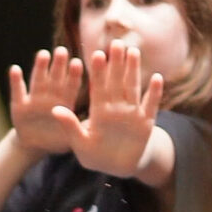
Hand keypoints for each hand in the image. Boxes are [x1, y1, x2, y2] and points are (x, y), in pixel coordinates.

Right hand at [8, 47, 83, 154]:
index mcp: (66, 102)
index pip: (71, 86)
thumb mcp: (73, 137)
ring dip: (40, 67)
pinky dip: (15, 81)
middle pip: (55, 78)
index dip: (73, 75)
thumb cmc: (59, 140)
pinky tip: (14, 69)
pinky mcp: (20, 106)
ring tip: (43, 54)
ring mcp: (35, 100)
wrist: (37, 146)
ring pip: (38, 81)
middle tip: (62, 51)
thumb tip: (97, 120)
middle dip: (58, 64)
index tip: (77, 63)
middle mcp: (51, 97)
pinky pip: (17, 92)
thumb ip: (82, 128)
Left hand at [54, 42, 163, 176]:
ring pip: (132, 88)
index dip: (98, 72)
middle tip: (116, 43)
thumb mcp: (80, 142)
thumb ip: (69, 125)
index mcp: (98, 111)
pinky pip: (150, 105)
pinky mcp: (146, 123)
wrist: (117, 168)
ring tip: (133, 52)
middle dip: (116, 64)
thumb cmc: (95, 155)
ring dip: (133, 71)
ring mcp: (131, 114)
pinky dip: (154, 93)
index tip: (97, 54)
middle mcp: (115, 108)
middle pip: (116, 82)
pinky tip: (157, 78)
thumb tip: (54, 109)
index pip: (98, 87)